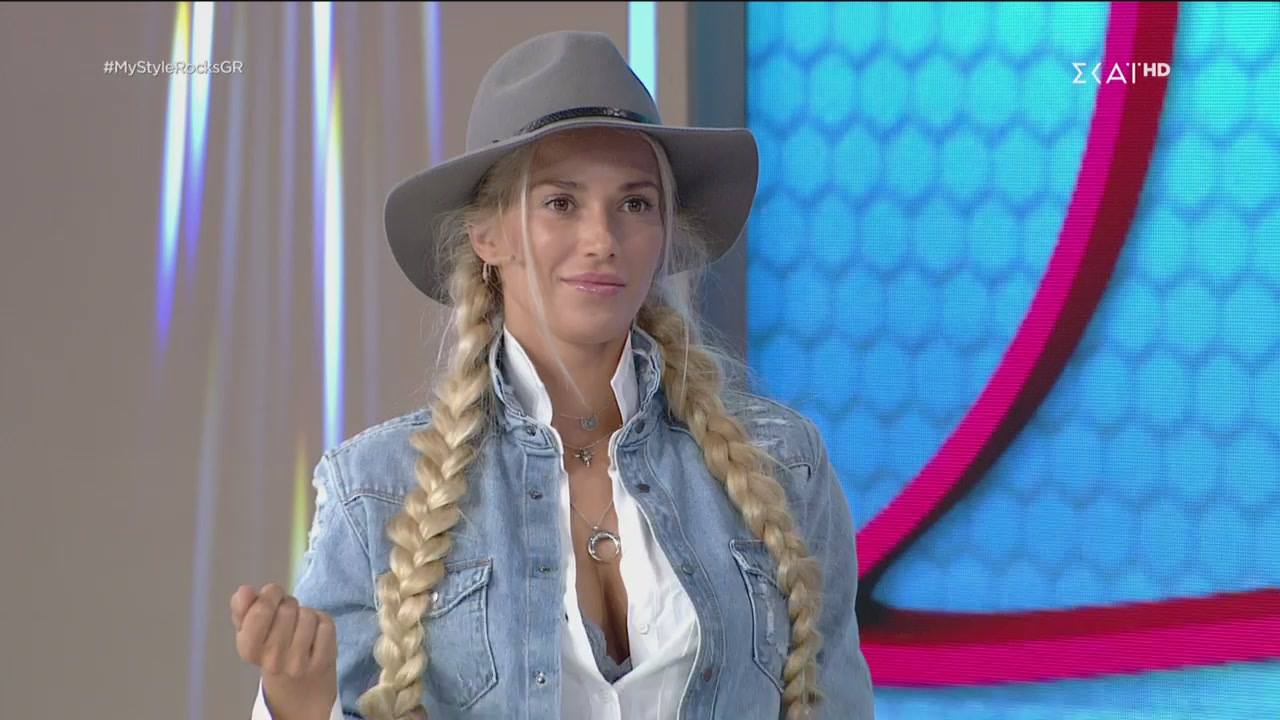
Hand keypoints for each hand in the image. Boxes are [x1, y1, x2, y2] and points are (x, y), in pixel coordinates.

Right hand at [231, 583, 337, 719]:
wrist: (298, 686)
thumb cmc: (271, 646)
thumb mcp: (250, 629)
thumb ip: (242, 607)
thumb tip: (244, 591)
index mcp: (248, 650)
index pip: (260, 611)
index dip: (270, 594)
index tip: (272, 597)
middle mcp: (272, 661)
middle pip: (287, 609)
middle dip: (288, 603)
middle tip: (286, 615)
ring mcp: (298, 664)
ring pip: (308, 615)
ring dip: (305, 613)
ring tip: (299, 626)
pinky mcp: (323, 661)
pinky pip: (326, 624)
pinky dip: (322, 622)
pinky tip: (315, 635)